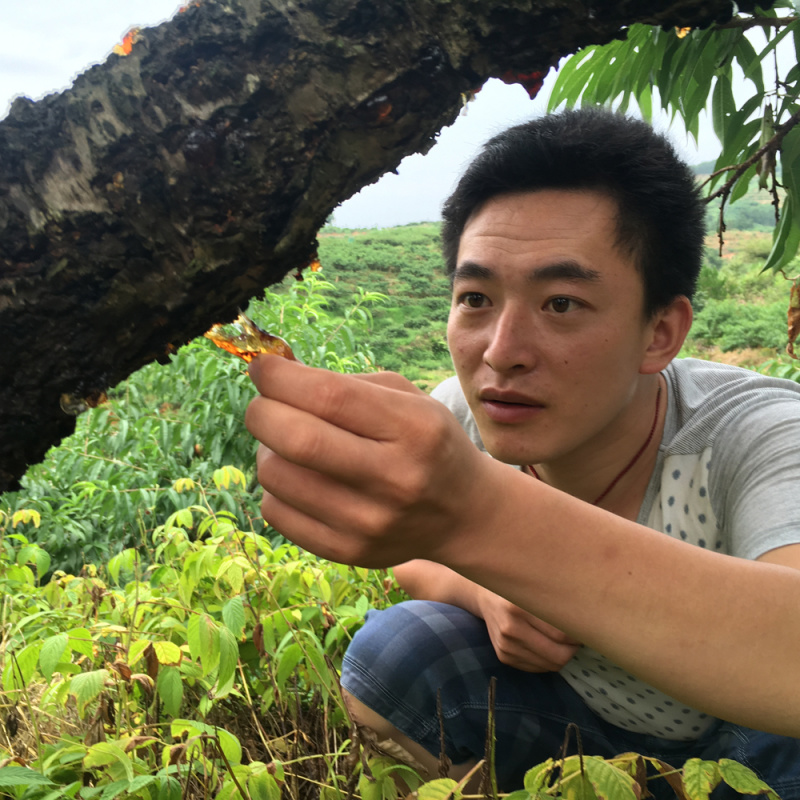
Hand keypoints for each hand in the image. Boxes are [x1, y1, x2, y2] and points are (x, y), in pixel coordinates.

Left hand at [244, 356, 495, 566]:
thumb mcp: (406, 399)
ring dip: (266, 450)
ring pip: (277, 477)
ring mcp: (369, 523)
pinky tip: (298, 477)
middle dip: (262, 411)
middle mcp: (394, 478)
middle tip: (264, 403)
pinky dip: (275, 487)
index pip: (328, 396)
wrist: (463, 512)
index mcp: (413, 428)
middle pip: (297, 439)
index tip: (262, 367)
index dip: (280, 377)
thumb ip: (344, 381)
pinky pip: (277, 513)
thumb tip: (272, 374)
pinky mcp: (348, 552)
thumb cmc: (427, 442)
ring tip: (287, 442)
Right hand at [477, 589, 580, 671]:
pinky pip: (538, 668)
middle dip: (573, 650)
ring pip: (550, 665)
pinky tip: (547, 646)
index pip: (561, 633)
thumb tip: (587, 621)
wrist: (485, 598)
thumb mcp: (533, 588)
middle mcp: (510, 629)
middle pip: (558, 655)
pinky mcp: (504, 657)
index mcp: (518, 608)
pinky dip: (548, 660)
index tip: (587, 628)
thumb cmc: (517, 590)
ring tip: (565, 642)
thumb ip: (555, 602)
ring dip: (562, 656)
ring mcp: (505, 646)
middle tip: (578, 639)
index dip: (579, 635)